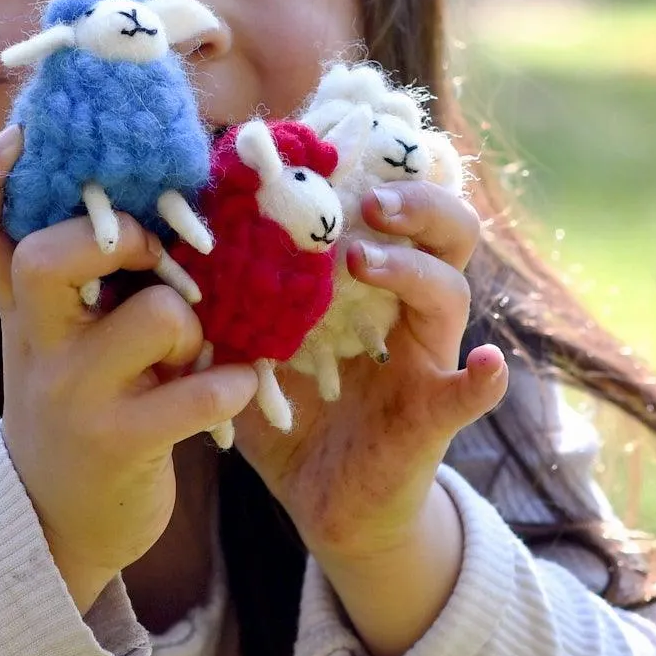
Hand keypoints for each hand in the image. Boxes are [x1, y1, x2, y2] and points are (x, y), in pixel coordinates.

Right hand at [0, 125, 257, 611]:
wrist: (56, 525)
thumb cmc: (84, 402)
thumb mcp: (63, 335)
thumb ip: (85, 272)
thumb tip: (150, 187)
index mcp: (22, 307)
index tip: (21, 136)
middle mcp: (36, 342)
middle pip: (43, 259)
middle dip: (115, 237)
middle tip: (149, 253)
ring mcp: (72, 395)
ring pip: (151, 315)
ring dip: (193, 323)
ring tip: (194, 349)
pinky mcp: (118, 443)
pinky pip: (195, 393)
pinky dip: (232, 381)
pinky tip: (235, 384)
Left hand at [235, 179, 507, 577]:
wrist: (326, 505)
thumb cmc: (291, 415)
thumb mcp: (250, 346)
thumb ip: (225, 298)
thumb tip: (169, 236)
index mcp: (372, 283)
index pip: (393, 207)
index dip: (377, 170)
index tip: (330, 149)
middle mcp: (409, 309)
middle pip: (445, 231)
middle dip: (414, 203)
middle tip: (365, 200)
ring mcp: (426, 359)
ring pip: (450, 292)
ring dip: (412, 268)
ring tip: (362, 260)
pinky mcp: (433, 416)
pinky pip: (469, 393)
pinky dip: (484, 379)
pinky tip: (486, 365)